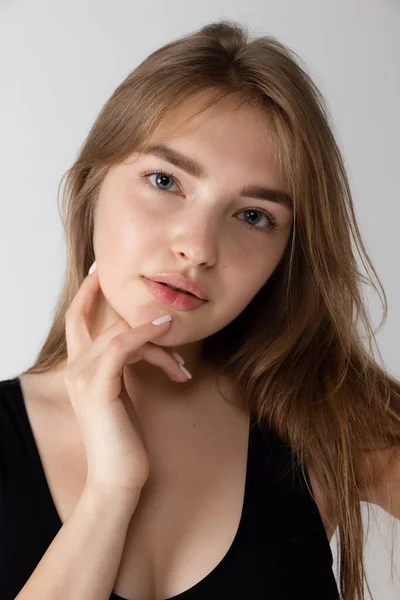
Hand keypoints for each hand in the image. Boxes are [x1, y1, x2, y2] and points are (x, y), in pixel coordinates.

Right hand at [63, 266, 187, 499]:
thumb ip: (126, 364)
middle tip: (163, 314)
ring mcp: (83, 377)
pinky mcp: (99, 387)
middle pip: (108, 323)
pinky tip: (167, 338)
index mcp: (79, 369)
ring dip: (158, 344)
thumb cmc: (124, 439)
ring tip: (180, 368)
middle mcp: (75, 369)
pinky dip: (146, 337)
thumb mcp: (123, 393)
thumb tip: (147, 342)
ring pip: (122, 333)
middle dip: (137, 316)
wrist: (118, 478)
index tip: (100, 273)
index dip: (86, 294)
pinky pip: (122, 346)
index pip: (76, 320)